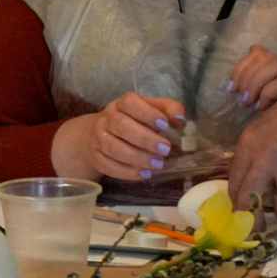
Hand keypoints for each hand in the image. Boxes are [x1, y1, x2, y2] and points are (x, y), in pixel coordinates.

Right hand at [51, 93, 186, 182]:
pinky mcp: (96, 157)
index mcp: (122, 103)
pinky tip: (144, 174)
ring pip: (113, 148)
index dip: (147, 113)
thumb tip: (180, 120)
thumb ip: (168, 110)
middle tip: (165, 150)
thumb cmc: (133, 121)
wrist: (99, 133)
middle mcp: (107, 118)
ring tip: (158, 164)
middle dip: (145, 139)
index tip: (165, 125)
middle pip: (121, 126)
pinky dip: (127, 172)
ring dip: (137, 157)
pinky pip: (108, 166)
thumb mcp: (151, 109)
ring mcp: (99, 138)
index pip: (130, 103)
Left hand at [226, 81, 276, 222]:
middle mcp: (266, 160)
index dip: (236, 204)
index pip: (234, 185)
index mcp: (249, 146)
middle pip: (251, 203)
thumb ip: (252, 155)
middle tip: (258, 228)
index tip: (240, 213)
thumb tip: (246, 184)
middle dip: (253, 221)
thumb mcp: (261, 127)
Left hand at [227, 45, 276, 112]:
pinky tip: (262, 108)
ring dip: (255, 84)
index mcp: (275, 64)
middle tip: (240, 98)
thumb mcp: (263, 95)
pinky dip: (266, 95)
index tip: (231, 88)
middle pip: (263, 58)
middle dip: (245, 77)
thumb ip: (252, 85)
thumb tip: (232, 87)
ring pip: (272, 65)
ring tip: (248, 103)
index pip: (257, 51)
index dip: (241, 67)